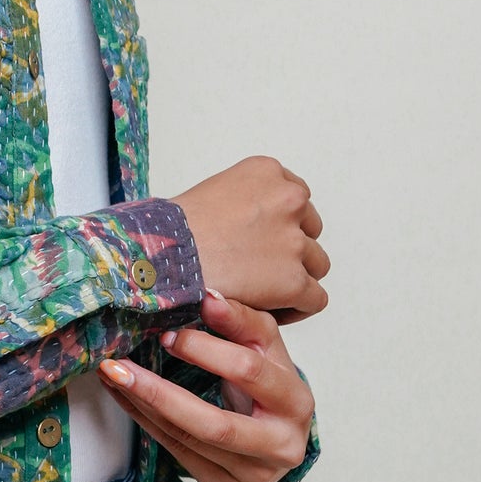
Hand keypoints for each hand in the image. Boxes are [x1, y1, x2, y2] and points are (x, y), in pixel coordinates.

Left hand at [99, 288, 313, 481]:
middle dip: (161, 392)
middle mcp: (280, 445)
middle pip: (215, 423)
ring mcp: (252, 474)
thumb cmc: (271, 383)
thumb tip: (207, 296)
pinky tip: (122, 396)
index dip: (206, 351)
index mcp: (296, 402)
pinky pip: (176, 452)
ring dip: (143, 405)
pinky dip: (144, 420)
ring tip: (111, 374)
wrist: (281, 436)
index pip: (249, 371)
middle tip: (121, 364)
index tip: (167, 332)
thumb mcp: (266, 348)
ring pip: (188, 440)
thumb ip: (241, 321)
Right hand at [170, 156, 328, 322]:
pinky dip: (298, 307)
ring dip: (296, 276)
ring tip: (267, 291)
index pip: (295, 196)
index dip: (282, 222)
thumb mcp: (214, 191)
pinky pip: (315, 298)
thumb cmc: (174, 230)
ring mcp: (294, 241)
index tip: (265, 239)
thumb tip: (254, 227)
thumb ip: (246, 202)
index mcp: (267, 171)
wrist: (164, 257)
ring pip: (316, 263)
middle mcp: (288, 199)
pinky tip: (272, 310)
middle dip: (291, 247)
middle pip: (310, 228)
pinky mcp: (294, 280)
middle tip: (261, 266)